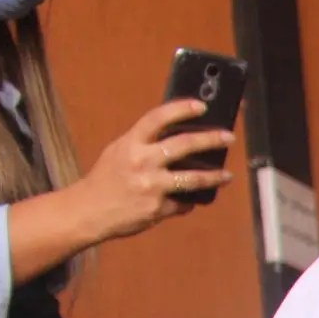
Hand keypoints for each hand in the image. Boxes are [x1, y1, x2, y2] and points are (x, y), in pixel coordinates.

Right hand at [67, 100, 234, 241]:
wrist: (89, 211)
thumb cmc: (107, 179)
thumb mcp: (119, 152)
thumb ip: (144, 144)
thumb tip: (177, 136)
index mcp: (130, 144)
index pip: (157, 118)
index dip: (181, 109)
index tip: (200, 106)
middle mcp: (141, 162)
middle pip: (184, 145)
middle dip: (211, 139)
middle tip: (228, 137)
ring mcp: (151, 186)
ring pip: (193, 178)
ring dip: (214, 177)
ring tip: (227, 175)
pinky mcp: (158, 208)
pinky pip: (182, 203)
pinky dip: (186, 202)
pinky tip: (189, 201)